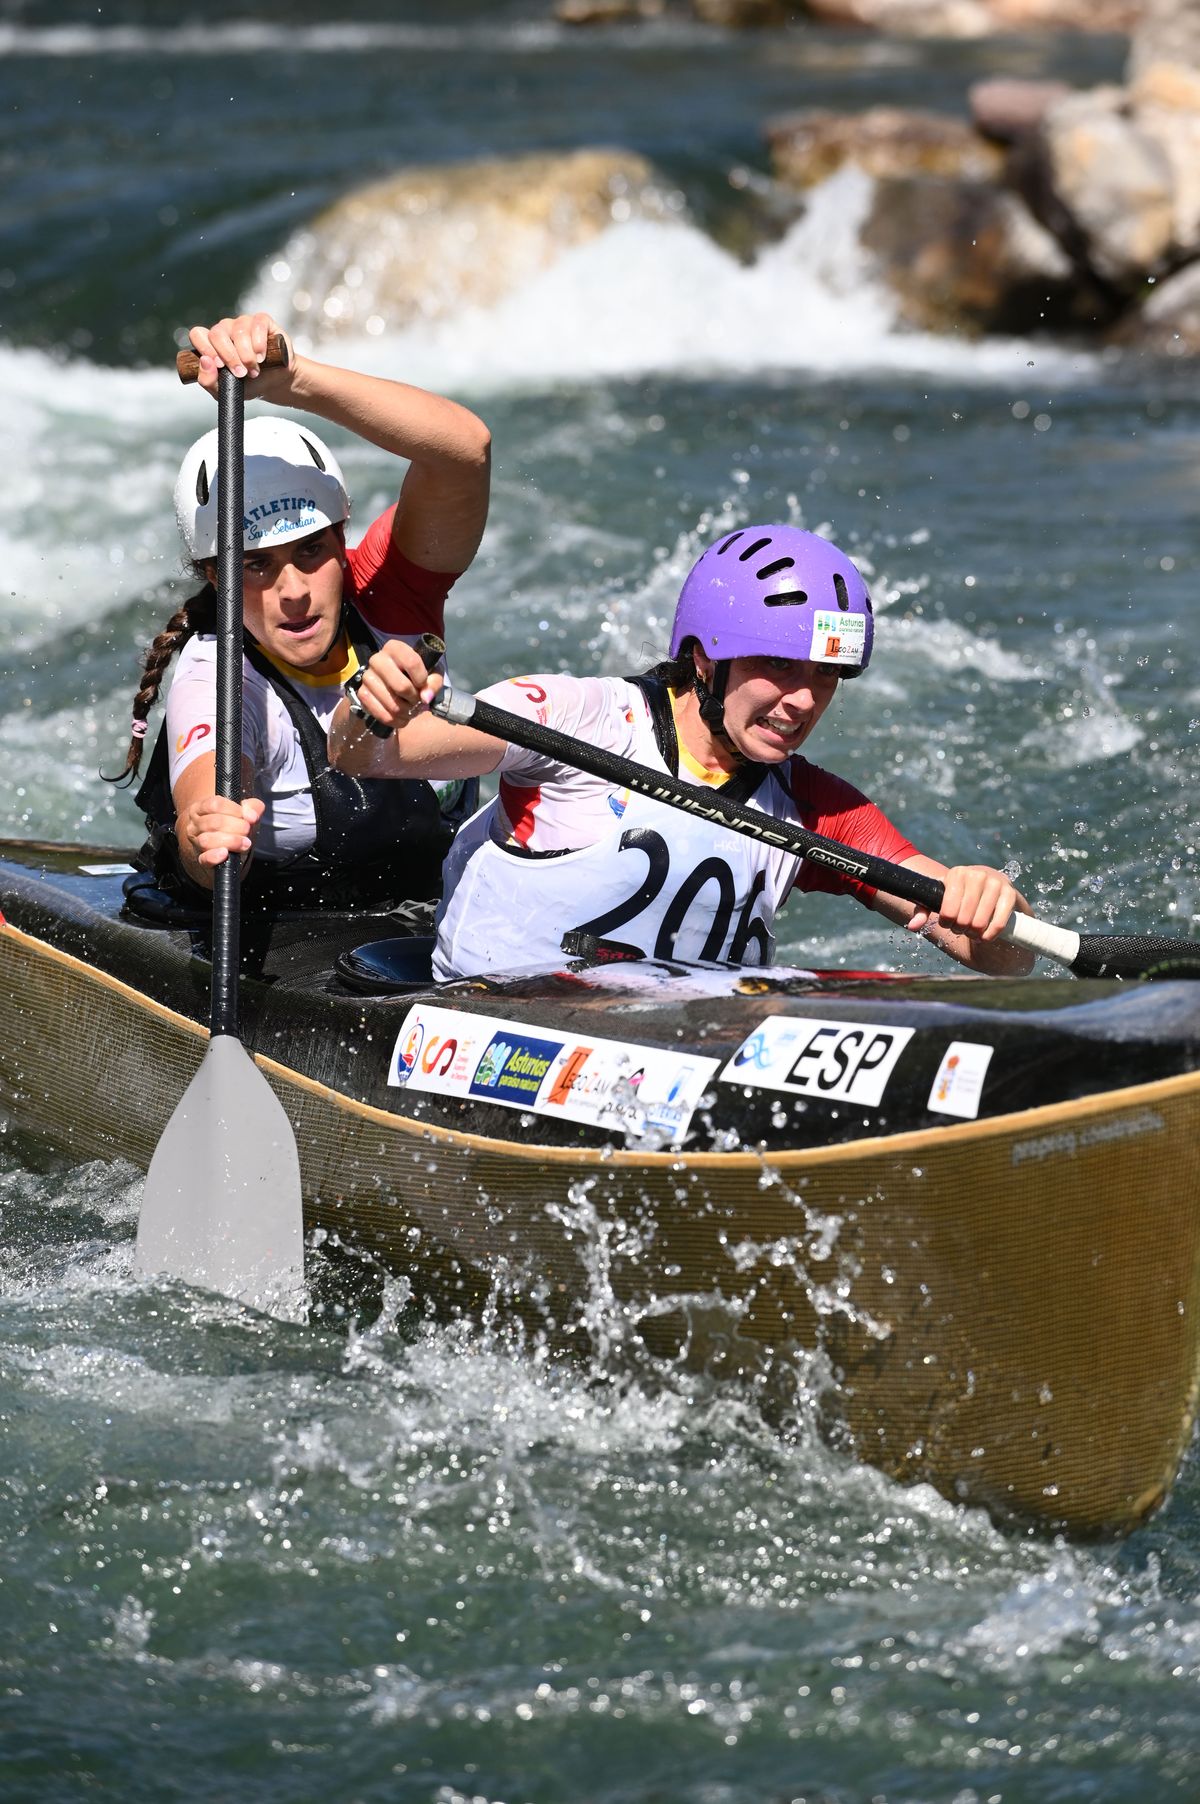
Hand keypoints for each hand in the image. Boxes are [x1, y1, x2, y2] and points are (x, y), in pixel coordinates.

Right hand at [177, 794, 265, 869]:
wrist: (221, 848)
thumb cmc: (232, 825)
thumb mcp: (242, 813)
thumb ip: (252, 807)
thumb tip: (252, 815)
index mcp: (201, 808)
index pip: (214, 804)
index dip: (234, 809)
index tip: (249, 817)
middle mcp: (195, 825)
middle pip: (213, 822)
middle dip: (235, 826)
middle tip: (247, 830)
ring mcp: (196, 843)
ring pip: (207, 840)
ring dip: (230, 841)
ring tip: (245, 843)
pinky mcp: (201, 860)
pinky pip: (203, 859)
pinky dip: (214, 856)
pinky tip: (225, 853)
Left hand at [186, 311, 293, 401]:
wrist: (275, 383)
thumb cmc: (248, 384)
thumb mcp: (225, 390)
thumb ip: (208, 381)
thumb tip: (204, 361)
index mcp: (212, 343)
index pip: (198, 334)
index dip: (206, 348)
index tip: (219, 365)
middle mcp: (225, 330)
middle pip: (217, 333)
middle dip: (229, 356)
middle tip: (240, 373)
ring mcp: (243, 323)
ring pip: (238, 331)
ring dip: (247, 355)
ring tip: (254, 369)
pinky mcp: (262, 321)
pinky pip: (257, 325)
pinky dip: (260, 343)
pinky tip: (262, 356)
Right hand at [350, 640, 443, 732]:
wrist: (394, 683)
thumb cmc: (415, 675)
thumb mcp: (430, 674)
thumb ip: (433, 683)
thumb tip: (425, 698)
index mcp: (395, 648)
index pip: (412, 662)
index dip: (422, 679)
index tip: (424, 685)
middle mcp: (377, 659)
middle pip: (401, 686)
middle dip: (414, 699)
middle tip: (417, 701)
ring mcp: (367, 677)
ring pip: (393, 704)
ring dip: (406, 712)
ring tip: (410, 709)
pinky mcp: (362, 694)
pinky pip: (382, 714)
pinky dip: (396, 721)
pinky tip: (401, 717)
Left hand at [907, 864, 1025, 942]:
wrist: (989, 886)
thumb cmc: (960, 895)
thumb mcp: (941, 898)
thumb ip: (923, 910)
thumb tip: (913, 926)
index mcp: (957, 874)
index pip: (947, 909)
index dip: (946, 923)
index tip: (948, 923)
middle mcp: (977, 875)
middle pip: (964, 918)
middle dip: (960, 929)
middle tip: (961, 929)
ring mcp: (996, 883)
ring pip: (980, 922)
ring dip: (974, 934)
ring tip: (972, 932)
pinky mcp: (1010, 893)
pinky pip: (998, 923)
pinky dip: (990, 935)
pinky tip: (985, 936)